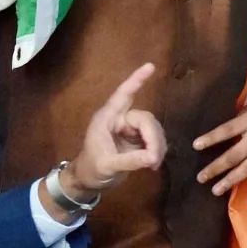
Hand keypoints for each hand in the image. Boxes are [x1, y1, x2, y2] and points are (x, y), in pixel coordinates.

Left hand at [64, 63, 165, 198]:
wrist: (89, 181)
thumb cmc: (91, 168)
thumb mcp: (107, 166)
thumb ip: (130, 161)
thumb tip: (153, 157)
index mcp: (107, 118)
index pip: (123, 95)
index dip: (136, 80)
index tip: (150, 66)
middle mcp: (120, 119)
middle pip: (144, 119)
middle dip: (153, 138)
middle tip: (154, 159)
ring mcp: (129, 129)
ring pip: (152, 129)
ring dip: (157, 145)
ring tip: (153, 164)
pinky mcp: (137, 140)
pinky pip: (154, 139)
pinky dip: (157, 150)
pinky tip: (153, 163)